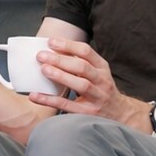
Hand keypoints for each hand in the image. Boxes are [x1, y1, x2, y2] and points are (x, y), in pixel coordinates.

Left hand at [31, 39, 147, 128]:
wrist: (120, 114)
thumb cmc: (101, 90)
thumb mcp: (98, 73)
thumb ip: (81, 63)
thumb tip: (52, 51)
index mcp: (102, 68)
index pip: (86, 52)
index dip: (68, 45)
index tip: (51, 41)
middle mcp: (102, 81)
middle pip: (82, 67)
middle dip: (61, 60)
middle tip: (41, 55)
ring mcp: (97, 97)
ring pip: (81, 85)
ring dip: (61, 76)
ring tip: (43, 69)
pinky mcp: (88, 113)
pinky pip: (67, 105)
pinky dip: (50, 100)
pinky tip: (35, 96)